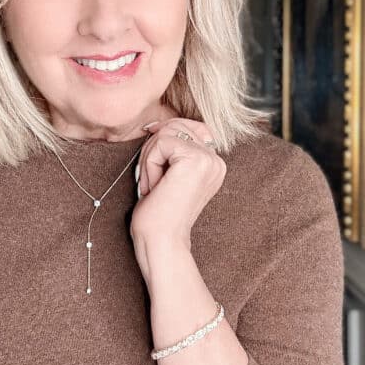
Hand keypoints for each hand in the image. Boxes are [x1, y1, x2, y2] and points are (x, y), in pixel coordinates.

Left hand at [130, 117, 226, 260]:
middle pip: (174, 127)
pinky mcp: (196, 159)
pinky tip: (153, 188)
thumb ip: (171, 149)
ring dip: (149, 159)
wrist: (161, 241)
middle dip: (152, 151)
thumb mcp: (167, 175)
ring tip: (151, 187)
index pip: (185, 128)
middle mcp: (216, 160)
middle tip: (148, 182)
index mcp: (213, 164)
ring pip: (166, 133)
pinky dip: (149, 164)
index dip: (162, 139)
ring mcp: (209, 159)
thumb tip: (157, 123)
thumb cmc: (158, 214)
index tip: (151, 162)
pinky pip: (161, 143)